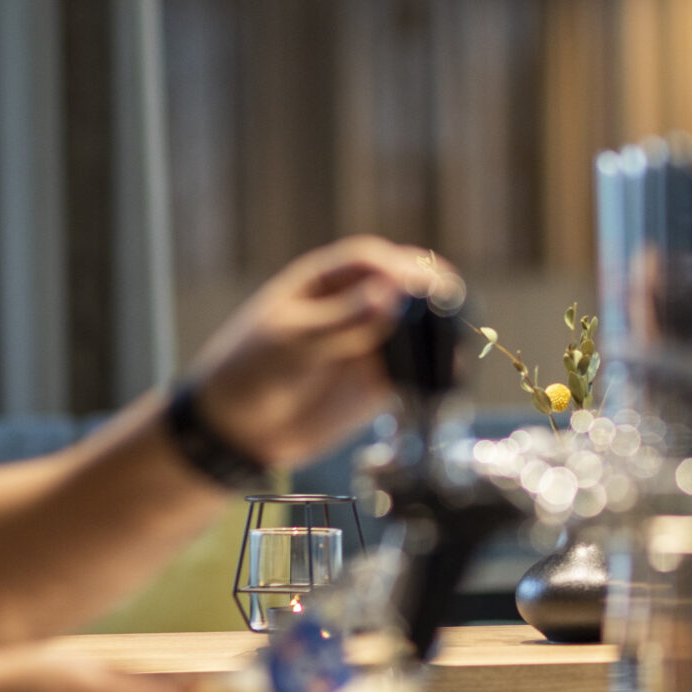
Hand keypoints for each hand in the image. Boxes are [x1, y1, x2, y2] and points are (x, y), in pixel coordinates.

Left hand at [184, 237, 458, 467]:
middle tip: (450, 308)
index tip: (418, 282)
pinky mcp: (380, 382)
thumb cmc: (251, 370)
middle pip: (405, 290)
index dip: (397, 267)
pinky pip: (416, 371)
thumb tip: (390, 294)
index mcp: (326, 282)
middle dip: (430, 296)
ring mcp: (370, 344)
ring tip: (455, 346)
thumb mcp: (291, 340)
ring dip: (440, 335)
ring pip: (417, 331)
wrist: (237, 429)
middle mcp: (356, 306)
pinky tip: (448, 376)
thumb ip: (342, 320)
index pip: (371, 262)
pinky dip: (435, 372)